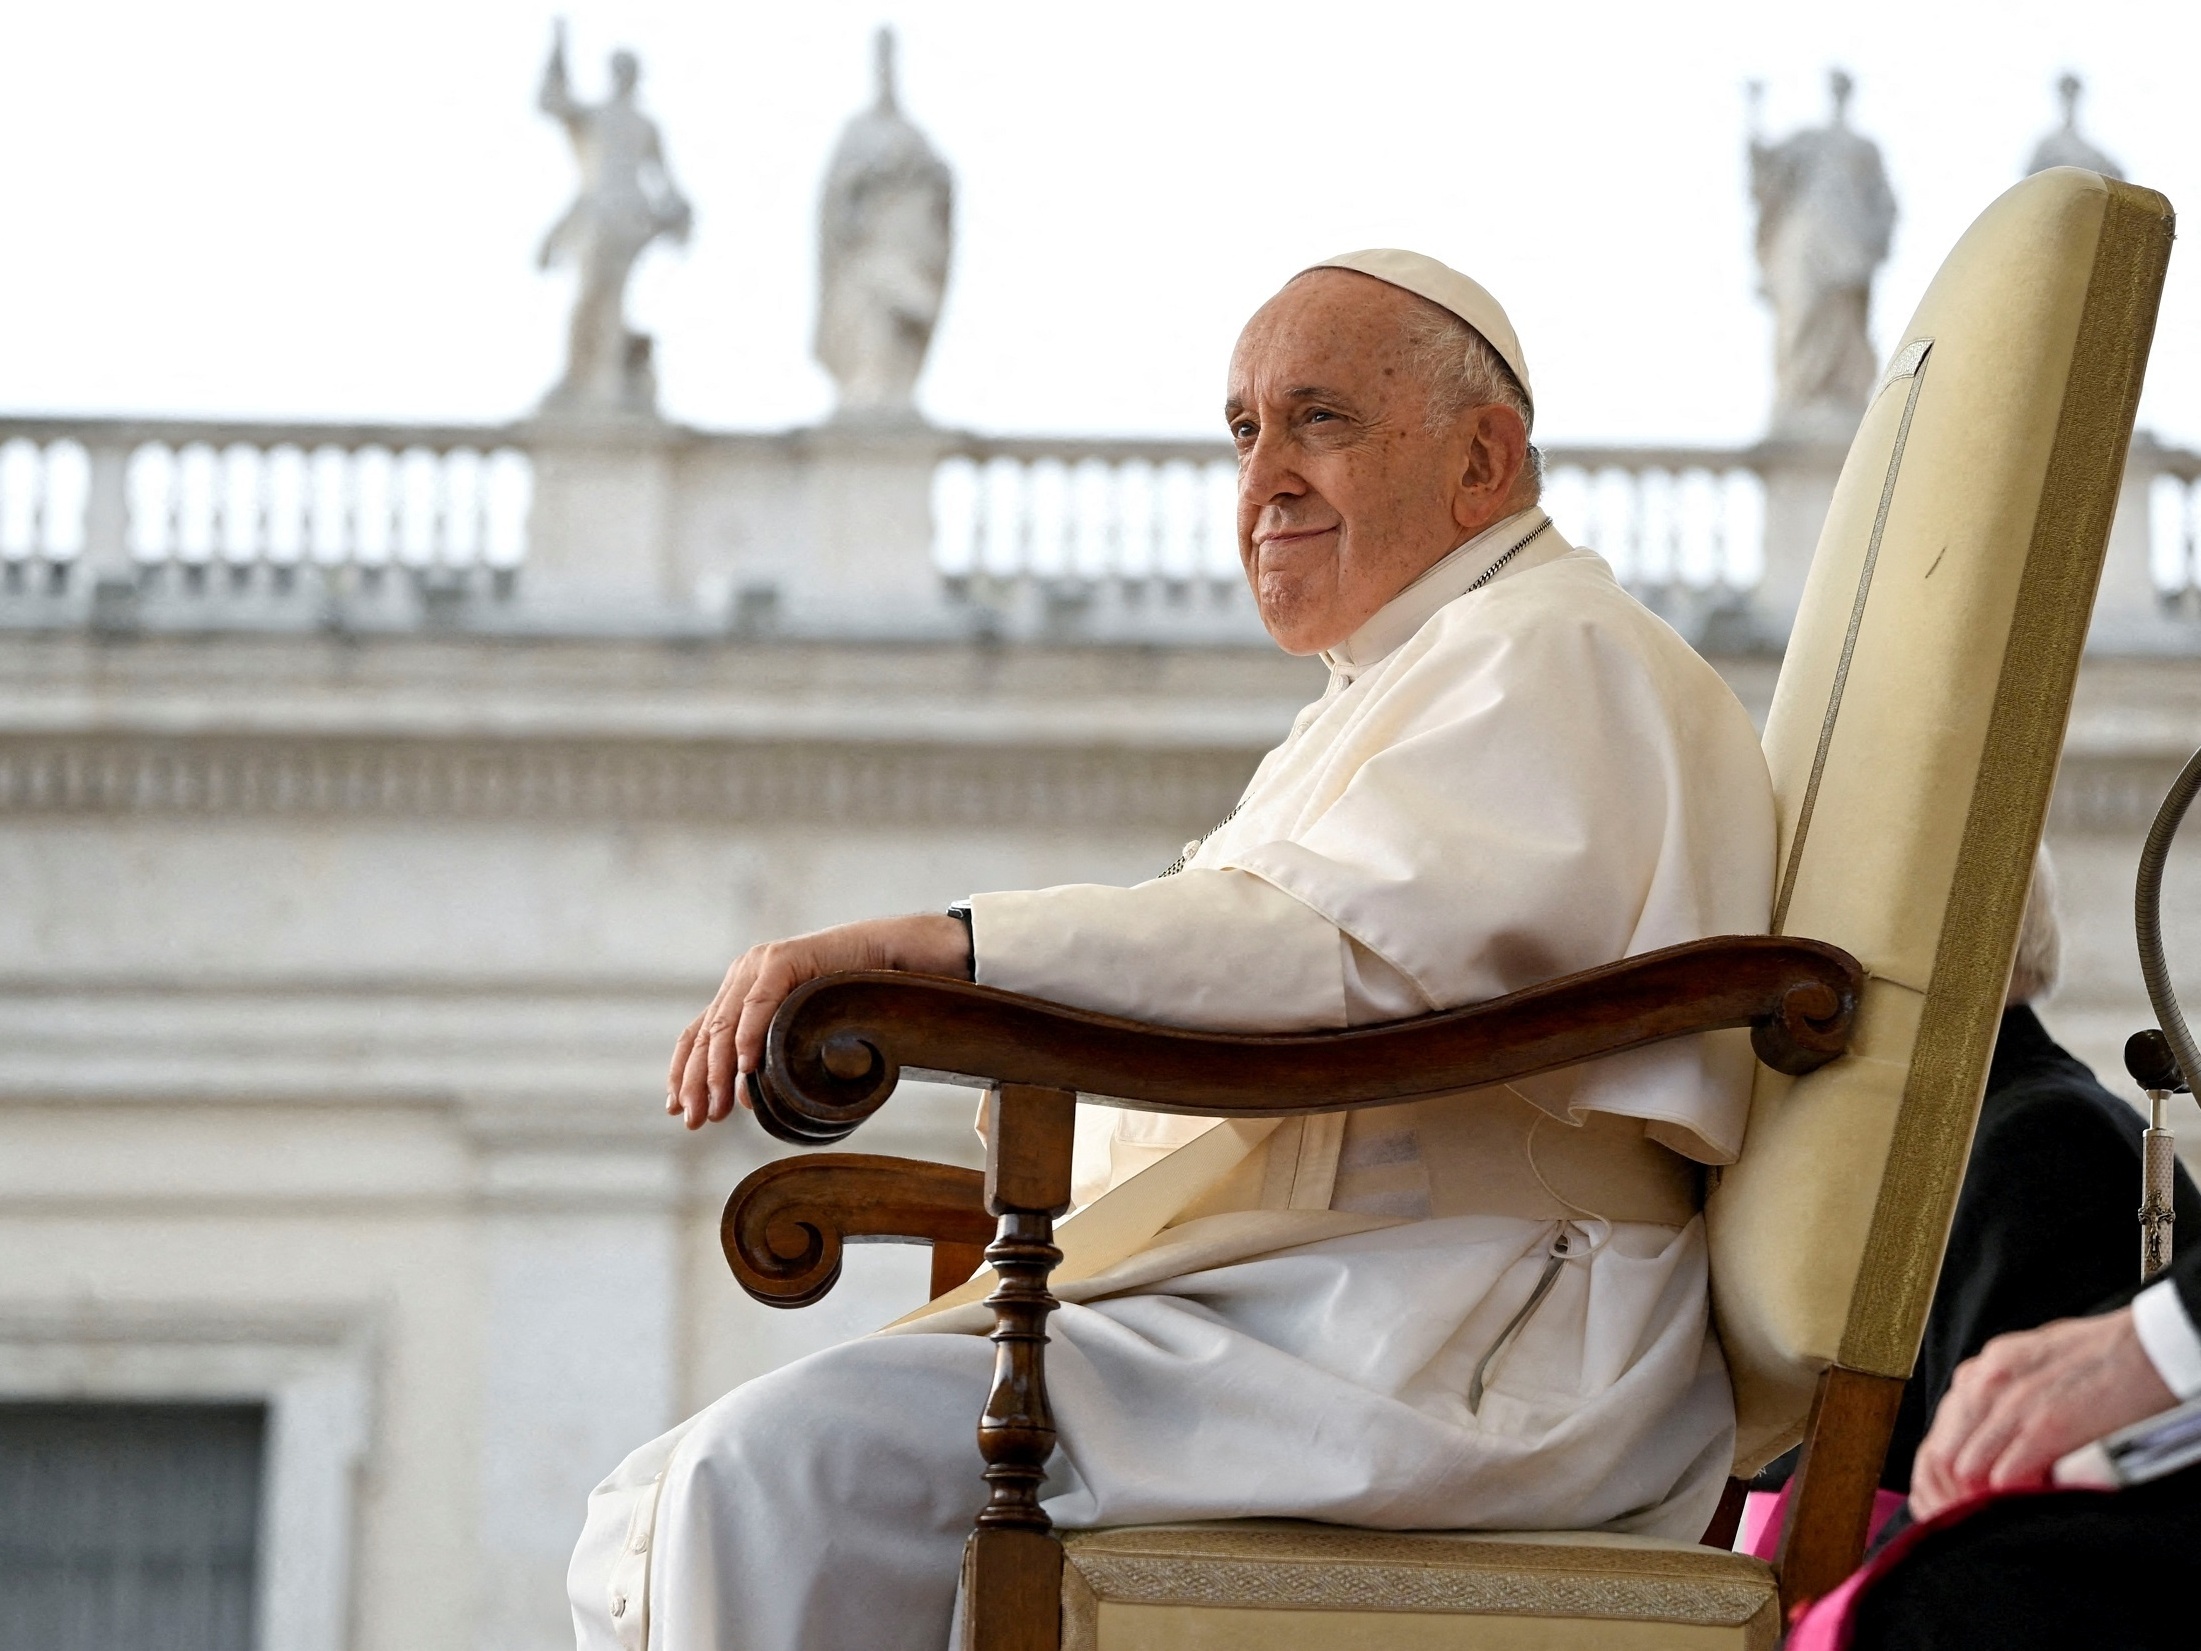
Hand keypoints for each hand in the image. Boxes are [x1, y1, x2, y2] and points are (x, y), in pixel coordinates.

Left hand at [666, 913, 970, 1129]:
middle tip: (694, 1120)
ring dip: (717, 1068)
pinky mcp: (783, 960)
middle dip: (695, 1081)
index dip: (683, 1071)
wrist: (886, 955)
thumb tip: (742, 1100)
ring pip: (725, 1023)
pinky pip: (758, 1003)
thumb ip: (769, 1052)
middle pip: (705, 1033)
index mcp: (740, 989)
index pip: (698, 1033)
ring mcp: (760, 965)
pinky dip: (748, 1036)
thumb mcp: (798, 1028)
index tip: (677, 1109)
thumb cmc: (849, 995)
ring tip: (717, 1104)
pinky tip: (743, 1066)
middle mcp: (742, 974)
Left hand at [1909, 1307, 2174, 1519]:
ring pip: (1964, 1469)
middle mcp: (1984, 1383)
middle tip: (1972, 1520)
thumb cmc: (2098, 1359)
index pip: (1937, 1437)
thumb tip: (1990, 1439)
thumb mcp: (2029, 1366)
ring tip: (1998, 1517)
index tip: (1953, 1503)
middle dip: (1951, 1495)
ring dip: (1978, 1500)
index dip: (1940, 1479)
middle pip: (1940, 1455)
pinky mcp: (2046, 1425)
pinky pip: (2003, 1477)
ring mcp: (2012, 1404)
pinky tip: (2024, 1505)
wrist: (2146, 1348)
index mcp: (1981, 1371)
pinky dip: (2008, 1498)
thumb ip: (2001, 1399)